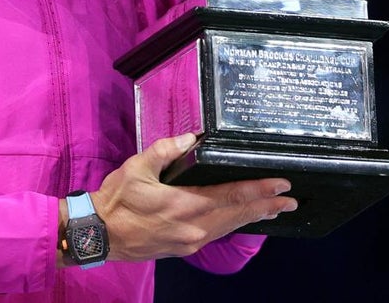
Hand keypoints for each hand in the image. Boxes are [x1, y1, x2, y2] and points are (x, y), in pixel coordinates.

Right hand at [90, 133, 296, 261]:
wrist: (98, 234)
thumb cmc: (116, 199)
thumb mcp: (137, 167)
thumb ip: (166, 150)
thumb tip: (192, 139)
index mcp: (184, 205)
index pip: (231, 196)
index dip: (258, 190)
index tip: (281, 186)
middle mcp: (193, 227)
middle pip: (238, 215)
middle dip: (266, 206)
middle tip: (290, 200)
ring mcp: (190, 241)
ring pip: (230, 227)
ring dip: (253, 217)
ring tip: (274, 210)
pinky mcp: (184, 248)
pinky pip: (217, 234)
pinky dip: (234, 225)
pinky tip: (241, 220)